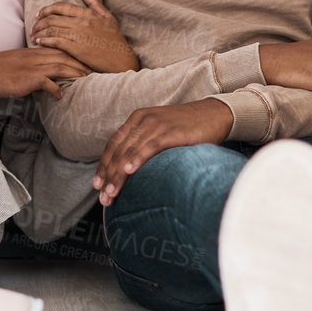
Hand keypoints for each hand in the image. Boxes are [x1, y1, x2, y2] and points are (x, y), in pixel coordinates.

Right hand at [0, 48, 90, 99]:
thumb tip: (43, 76)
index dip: (75, 54)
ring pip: (60, 66)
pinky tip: (61, 95)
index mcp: (33, 51)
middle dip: (81, 62)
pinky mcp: (26, 79)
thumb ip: (31, 64)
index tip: (87, 59)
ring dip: (76, 73)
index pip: (60, 49)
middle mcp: (35, 56)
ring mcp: (32, 67)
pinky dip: (56, 89)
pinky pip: (46, 83)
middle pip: (65, 56)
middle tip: (95, 69)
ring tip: (88, 80)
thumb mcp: (16, 62)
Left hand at [30, 0, 139, 73]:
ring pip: (52, 29)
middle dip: (38, 22)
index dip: (46, 9)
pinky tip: (39, 42)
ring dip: (39, 32)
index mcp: (87, 13)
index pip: (60, 6)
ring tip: (33, 36)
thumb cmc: (115, 40)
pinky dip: (44, 40)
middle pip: (52, 17)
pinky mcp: (77, 49)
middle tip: (33, 27)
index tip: (39, 15)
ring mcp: (79, 35)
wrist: (122, 60)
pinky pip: (55, 41)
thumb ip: (93, 2)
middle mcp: (82, 22)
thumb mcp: (107, 17)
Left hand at [92, 99, 232, 206]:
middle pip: (118, 151)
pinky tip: (129, 171)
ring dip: (119, 174)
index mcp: (137, 119)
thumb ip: (144, 144)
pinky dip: (137, 159)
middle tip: (103, 197)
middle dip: (109, 175)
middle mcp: (143, 120)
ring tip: (112, 192)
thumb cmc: (186, 128)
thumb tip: (129, 170)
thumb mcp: (159, 131)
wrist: (214, 114)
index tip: (97, 185)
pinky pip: (150, 147)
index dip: (103, 165)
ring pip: (130, 151)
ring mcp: (157, 125)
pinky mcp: (171, 131)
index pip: (113, 144)